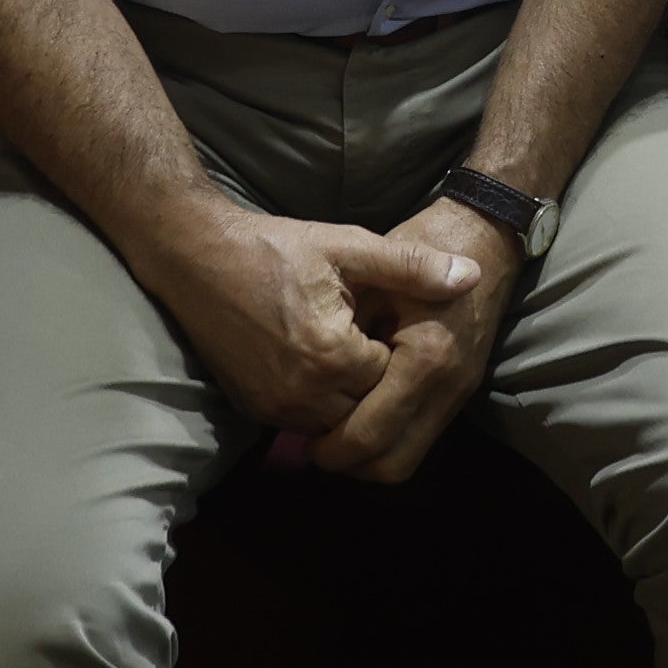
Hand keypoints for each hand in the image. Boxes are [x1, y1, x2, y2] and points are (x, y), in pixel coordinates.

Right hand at [159, 206, 450, 439]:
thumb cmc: (274, 246)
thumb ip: (410, 266)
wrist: (195, 257)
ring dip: (350, 395)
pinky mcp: (253, 409)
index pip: (392, 377)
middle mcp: (301, 393)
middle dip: (378, 379)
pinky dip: (319, 400)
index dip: (397, 349)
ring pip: (336, 422)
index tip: (389, 320)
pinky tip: (320, 362)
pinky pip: (304, 421)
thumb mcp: (347, 245)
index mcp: (331, 354)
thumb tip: (472, 276)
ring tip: (350, 349)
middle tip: (375, 337)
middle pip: (367, 408)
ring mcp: (273, 407)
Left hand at [313, 199, 516, 483]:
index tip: (302, 439)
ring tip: (336, 438)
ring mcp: (460, 392)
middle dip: (349, 464)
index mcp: (426, 357)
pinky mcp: (462, 391)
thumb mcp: (375, 271)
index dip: (331, 447)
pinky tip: (364, 418)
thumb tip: (308, 376)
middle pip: (393, 463)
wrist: (486, 233)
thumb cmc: (425, 243)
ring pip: (409, 458)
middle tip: (315, 448)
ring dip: (370, 458)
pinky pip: (421, 436)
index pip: (372, 433)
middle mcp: (448, 385)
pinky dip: (391, 441)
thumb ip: (346, 325)